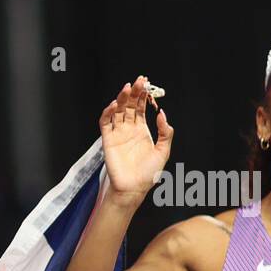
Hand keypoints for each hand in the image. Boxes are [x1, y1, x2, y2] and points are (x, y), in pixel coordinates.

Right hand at [100, 75, 173, 198]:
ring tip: (127, 88)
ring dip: (121, 99)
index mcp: (142, 130)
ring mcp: (117, 134)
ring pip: (117, 111)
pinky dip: (107, 113)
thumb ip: (166, 132)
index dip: (143, 96)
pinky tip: (114, 105)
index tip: (147, 84)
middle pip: (129, 106)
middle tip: (139, 81)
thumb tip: (161, 113)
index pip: (141, 108)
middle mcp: (129, 130)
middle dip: (133, 93)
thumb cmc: (148, 173)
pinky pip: (105, 123)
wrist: (133, 188)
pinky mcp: (107, 140)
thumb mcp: (164, 151)